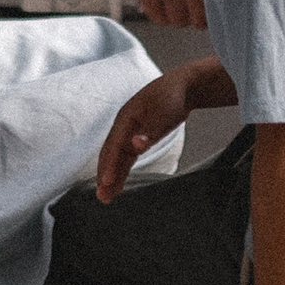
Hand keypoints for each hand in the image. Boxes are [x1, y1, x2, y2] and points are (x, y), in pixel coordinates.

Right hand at [94, 66, 203, 204]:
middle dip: (105, 174)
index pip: (114, 145)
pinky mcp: (138, 137)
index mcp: (126, 118)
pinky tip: (118, 183)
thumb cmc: (172, 97)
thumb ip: (149, 131)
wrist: (182, 87)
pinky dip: (121, 170)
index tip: (106, 183)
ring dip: (111, 176)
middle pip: (111, 153)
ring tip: (106, 197)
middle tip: (102, 197)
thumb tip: (134, 145)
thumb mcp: (164, 113)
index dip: (109, 165)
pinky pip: (126, 157)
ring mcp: (130, 132)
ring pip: (117, 157)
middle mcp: (124, 126)